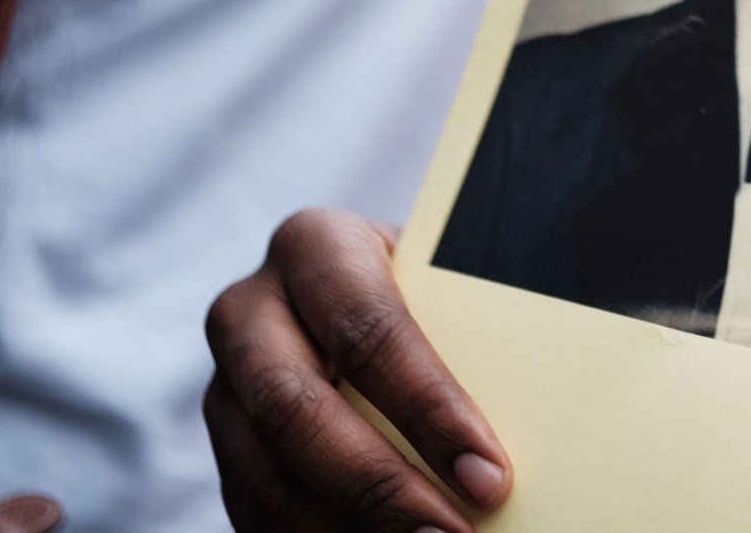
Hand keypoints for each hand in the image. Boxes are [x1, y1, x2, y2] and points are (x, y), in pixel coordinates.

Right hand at [204, 211, 511, 532]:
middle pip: (298, 410)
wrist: (355, 288)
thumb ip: (473, 331)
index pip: (368, 330)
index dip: (428, 409)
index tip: (490, 474)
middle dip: (380, 486)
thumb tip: (527, 426)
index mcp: (315, 246)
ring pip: (267, 478)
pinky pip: (257, 512)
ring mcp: (225, 388)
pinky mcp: (224, 450)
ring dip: (347, 528)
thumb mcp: (444, 282)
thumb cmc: (426, 287)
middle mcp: (249, 311)